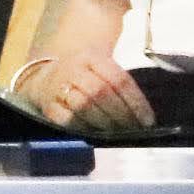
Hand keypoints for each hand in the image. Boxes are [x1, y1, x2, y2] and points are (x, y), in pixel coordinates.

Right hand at [29, 56, 155, 135]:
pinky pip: (67, 119)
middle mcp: (74, 69)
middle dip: (122, 114)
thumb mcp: (100, 68)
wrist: (45, 76)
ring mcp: (58, 87)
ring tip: (119, 134)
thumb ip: (120, 85)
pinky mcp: (48, 106)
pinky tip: (96, 136)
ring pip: (84, 105)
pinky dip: (84, 129)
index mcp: (92, 58)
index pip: (119, 79)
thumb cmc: (84, 77)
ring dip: (105, 123)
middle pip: (101, 92)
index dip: (136, 102)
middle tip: (134, 129)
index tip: (148, 121)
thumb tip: (144, 115)